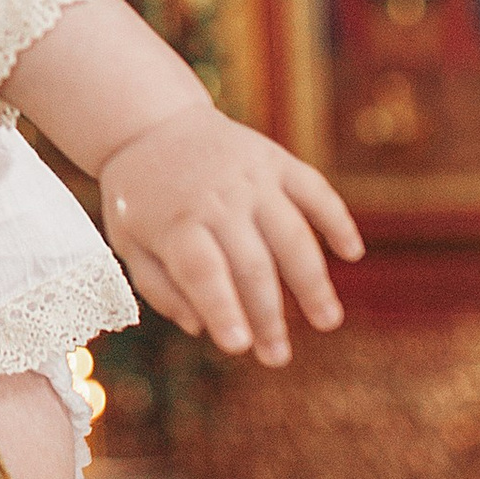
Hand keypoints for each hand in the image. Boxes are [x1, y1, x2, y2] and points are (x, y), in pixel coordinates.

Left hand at [96, 103, 359, 365]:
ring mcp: (252, 177)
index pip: (203, 272)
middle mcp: (218, 198)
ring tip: (327, 321)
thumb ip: (159, 287)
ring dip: (313, 281)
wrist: (149, 121)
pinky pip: (315, 190)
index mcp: (176, 221)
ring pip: (293, 234)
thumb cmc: (140, 196)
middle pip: (251, 264)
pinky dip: (336, 219)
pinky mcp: (277, 160)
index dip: (223, 309)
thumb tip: (201, 328)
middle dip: (268, 316)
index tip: (239, 348)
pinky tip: (352, 253)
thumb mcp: (127, 241)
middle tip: (278, 358)